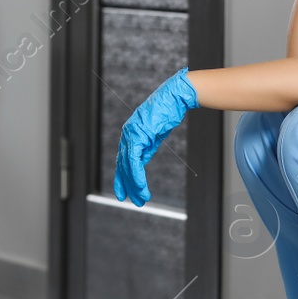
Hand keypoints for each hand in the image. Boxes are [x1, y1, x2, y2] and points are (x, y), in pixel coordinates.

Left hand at [113, 68, 198, 206]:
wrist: (175, 97)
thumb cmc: (167, 112)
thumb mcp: (155, 134)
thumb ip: (146, 147)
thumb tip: (140, 161)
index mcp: (130, 134)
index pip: (123, 159)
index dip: (123, 177)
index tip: (124, 191)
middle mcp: (127, 134)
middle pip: (122, 165)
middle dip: (126, 185)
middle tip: (131, 201)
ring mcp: (131, 134)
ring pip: (127, 166)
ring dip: (134, 184)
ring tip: (140, 198)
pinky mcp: (137, 135)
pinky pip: (134, 161)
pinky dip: (136, 176)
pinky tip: (141, 187)